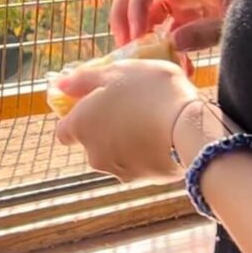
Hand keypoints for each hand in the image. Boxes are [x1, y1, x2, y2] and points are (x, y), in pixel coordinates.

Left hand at [54, 60, 199, 182]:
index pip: (64, 131)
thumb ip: (84, 79)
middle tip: (127, 106)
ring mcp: (119, 171)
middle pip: (91, 143)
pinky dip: (145, 153)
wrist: (190, 128)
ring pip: (115, 154)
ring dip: (125, 141)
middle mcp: (94, 155)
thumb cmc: (148, 92)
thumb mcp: (115, 72)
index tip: (93, 104)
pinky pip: (139, 163)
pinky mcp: (145, 181)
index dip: (76, 118)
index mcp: (81, 127)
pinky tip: (162, 135)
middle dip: (104, 128)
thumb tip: (60, 84)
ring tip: (149, 119)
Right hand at [110, 0, 251, 51]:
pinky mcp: (185, 3)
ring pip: (143, 2)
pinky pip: (160, 18)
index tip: (134, 39)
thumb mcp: (236, 23)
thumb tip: (170, 43)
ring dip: (138, 29)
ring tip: (141, 58)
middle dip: (125, 16)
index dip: (135, 8)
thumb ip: (204, 32)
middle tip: (124, 46)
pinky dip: (158, 38)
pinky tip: (171, 62)